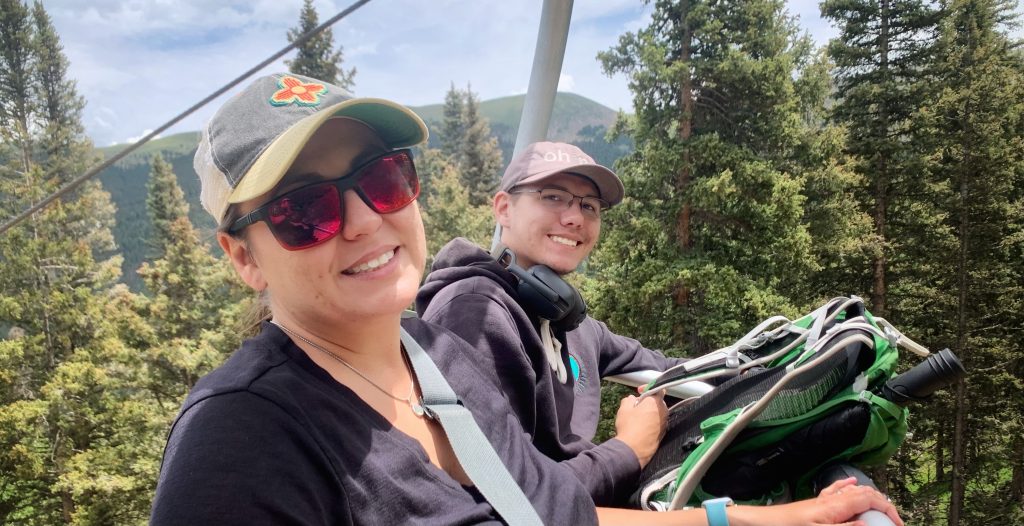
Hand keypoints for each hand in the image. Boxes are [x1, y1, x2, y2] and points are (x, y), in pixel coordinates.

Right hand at [612, 391, 666, 467]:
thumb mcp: (624, 409)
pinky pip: (657, 423)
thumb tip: (631, 400)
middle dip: (647, 402)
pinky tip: (639, 427)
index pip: (658, 388)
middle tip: (635, 406)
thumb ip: (628, 400)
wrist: (633, 449)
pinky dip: (650, 422)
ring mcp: (664, 423)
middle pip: (657, 401)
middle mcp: (663, 411)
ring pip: (657, 413)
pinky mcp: (663, 433)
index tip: (639, 391)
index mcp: (655, 402)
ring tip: (636, 418)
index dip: (647, 388)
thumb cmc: (629, 427)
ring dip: (648, 412)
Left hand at [747, 478, 903, 525]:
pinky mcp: (814, 506)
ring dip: (869, 500)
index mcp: (835, 505)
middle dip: (882, 506)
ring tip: (881, 511)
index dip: (888, 510)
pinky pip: (836, 493)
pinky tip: (851, 484)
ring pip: (853, 494)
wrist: (759, 524)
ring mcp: (822, 502)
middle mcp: (830, 500)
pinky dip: (848, 489)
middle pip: (865, 494)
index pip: (870, 499)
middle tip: (892, 522)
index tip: (898, 524)